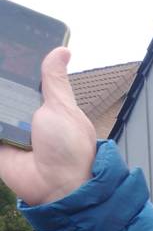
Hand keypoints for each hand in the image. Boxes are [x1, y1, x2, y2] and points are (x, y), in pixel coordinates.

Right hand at [0, 47, 95, 205]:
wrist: (57, 187)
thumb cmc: (69, 149)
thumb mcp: (62, 108)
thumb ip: (55, 81)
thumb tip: (62, 50)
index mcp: (44, 104)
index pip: (21, 78)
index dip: (10, 63)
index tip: (2, 44)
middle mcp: (24, 115)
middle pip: (3, 90)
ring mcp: (9, 130)